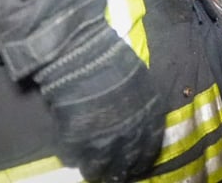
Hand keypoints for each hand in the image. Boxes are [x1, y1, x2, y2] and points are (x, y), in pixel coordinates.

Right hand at [36, 21, 164, 180]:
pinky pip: (73, 157)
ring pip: (97, 168)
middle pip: (124, 165)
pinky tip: (72, 151)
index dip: (140, 158)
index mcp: (148, 118)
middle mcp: (129, 135)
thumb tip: (137, 120)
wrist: (85, 52)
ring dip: (94, 168)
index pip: (149, 150)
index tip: (134, 163)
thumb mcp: (140, 81)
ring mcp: (102, 140)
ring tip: (90, 166)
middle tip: (110, 171)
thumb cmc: (114, 58)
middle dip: (118, 170)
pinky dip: (72, 155)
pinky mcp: (76, 140)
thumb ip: (141, 106)